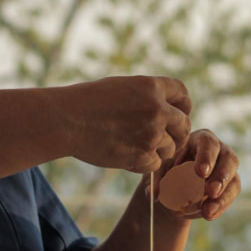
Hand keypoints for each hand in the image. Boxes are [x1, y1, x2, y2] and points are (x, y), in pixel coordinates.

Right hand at [61, 76, 191, 173]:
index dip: (183, 105)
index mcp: (151, 86)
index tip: (177, 113)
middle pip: (184, 124)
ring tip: (136, 147)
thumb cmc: (85, 102)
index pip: (182, 93)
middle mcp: (156, 109)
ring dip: (158, 150)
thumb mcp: (120, 87)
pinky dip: (144, 164)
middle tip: (163, 139)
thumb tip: (165, 106)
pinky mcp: (142, 155)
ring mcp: (151, 133)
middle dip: (176, 133)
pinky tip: (127, 157)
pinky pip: (155, 164)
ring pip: (171, 148)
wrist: (66, 120)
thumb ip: (145, 95)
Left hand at [150, 129, 240, 220]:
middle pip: (229, 158)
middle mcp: (219, 151)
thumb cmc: (167, 171)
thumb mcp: (159, 172)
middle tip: (210, 192)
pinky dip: (220, 207)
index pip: (208, 143)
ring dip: (223, 197)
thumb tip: (152, 194)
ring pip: (234, 179)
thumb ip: (155, 181)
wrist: (174, 189)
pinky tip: (208, 215)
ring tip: (208, 211)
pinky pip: (231, 196)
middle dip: (221, 176)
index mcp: (199, 140)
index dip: (207, 156)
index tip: (200, 173)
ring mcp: (227, 169)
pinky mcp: (230, 185)